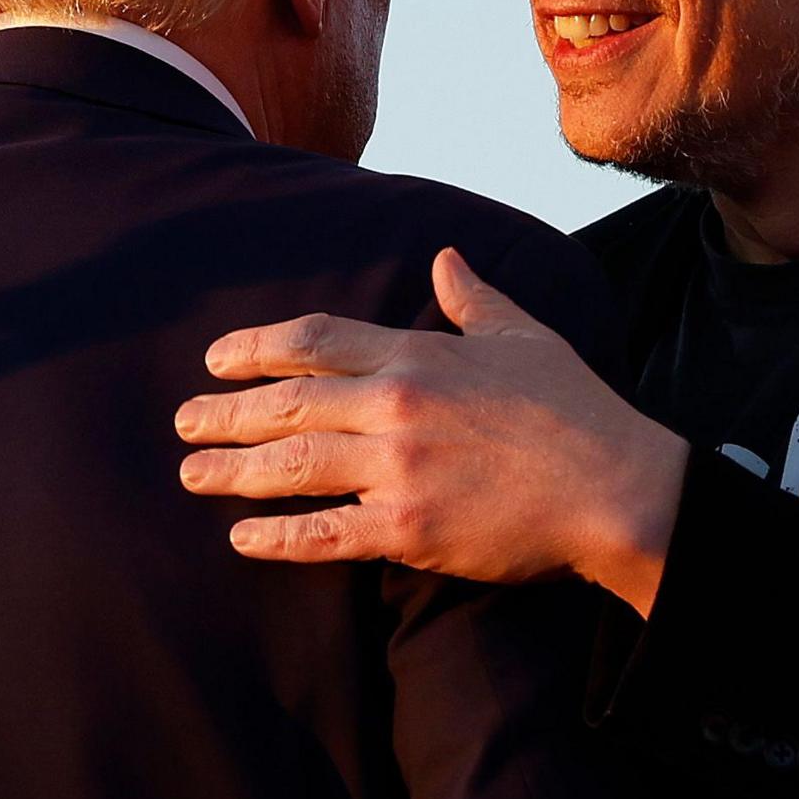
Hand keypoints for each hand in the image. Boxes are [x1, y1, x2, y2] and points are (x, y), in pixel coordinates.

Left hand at [175, 247, 688, 614]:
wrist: (616, 487)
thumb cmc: (575, 410)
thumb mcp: (523, 336)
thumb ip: (473, 298)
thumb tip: (445, 258)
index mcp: (419, 356)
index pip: (315, 342)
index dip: (256, 350)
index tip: (217, 360)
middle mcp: (397, 406)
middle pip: (287, 405)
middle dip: (226, 413)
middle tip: (183, 422)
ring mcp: (399, 469)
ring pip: (293, 468)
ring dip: (233, 471)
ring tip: (192, 475)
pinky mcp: (410, 529)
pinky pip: (327, 534)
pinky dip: (280, 539)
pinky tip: (244, 539)